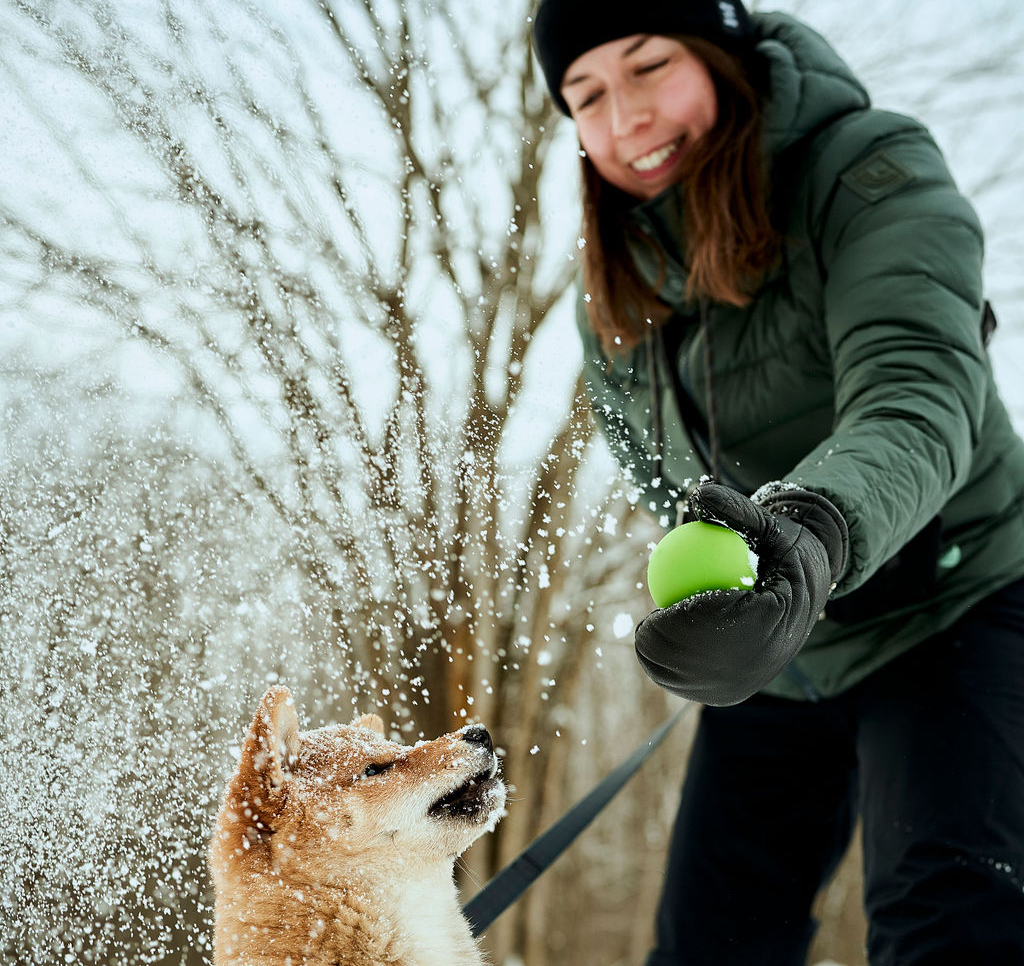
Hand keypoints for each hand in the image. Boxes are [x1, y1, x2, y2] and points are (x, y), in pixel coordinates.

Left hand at [634, 481, 848, 705]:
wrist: (807, 589)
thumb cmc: (783, 550)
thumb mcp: (769, 524)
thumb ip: (734, 510)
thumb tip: (697, 492)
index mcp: (775, 619)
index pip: (714, 630)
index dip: (676, 626)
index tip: (655, 610)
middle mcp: (765, 660)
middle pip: (697, 662)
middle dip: (663, 648)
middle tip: (644, 624)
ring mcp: (750, 682)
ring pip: (689, 678)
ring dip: (663, 659)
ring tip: (648, 633)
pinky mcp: (733, 692)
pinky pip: (690, 682)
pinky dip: (669, 666)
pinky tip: (654, 645)